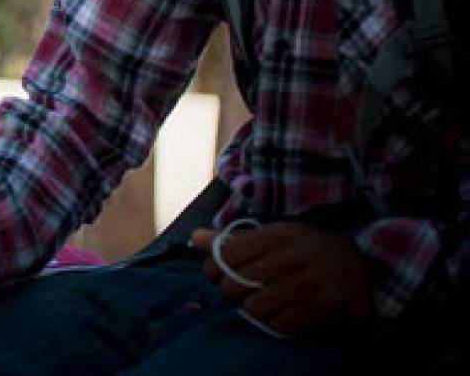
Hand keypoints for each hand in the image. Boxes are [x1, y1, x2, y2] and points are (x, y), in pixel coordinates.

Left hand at [189, 221, 370, 334]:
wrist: (364, 264)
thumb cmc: (308, 248)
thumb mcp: (274, 234)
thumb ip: (233, 239)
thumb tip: (194, 239)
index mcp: (275, 235)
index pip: (224, 255)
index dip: (213, 268)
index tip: (218, 274)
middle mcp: (289, 257)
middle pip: (234, 284)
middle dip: (232, 292)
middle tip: (242, 291)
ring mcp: (305, 283)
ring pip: (254, 308)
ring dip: (254, 310)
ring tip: (263, 303)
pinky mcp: (321, 307)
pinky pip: (280, 324)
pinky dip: (276, 323)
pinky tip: (281, 313)